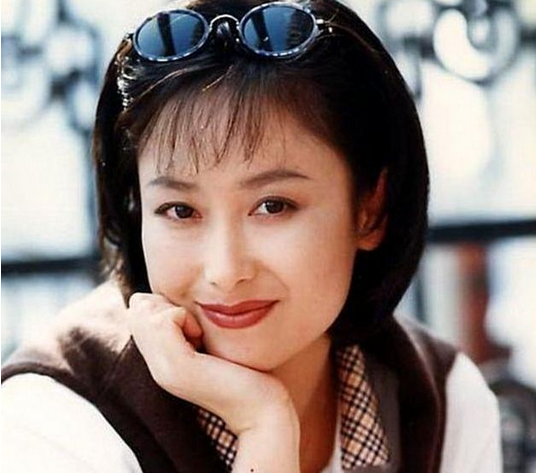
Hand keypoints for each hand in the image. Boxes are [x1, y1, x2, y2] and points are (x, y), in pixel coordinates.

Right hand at [126, 293, 298, 436]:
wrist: (261, 408)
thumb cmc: (245, 369)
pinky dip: (185, 317)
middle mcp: (156, 366)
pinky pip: (165, 319)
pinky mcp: (177, 367)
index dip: (166, 305)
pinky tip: (202, 340)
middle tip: (198, 331)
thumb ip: (188, 324)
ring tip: (200, 337)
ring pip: (147, 311)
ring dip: (179, 312)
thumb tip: (165, 296)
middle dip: (169, 305)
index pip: (138, 309)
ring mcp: (163, 369)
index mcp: (163, 360)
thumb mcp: (210, 339)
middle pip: (138, 307)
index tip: (196, 328)